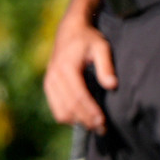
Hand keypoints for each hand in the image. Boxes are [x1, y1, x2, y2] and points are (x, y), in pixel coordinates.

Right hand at [43, 6, 116, 134]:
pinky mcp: (48, 86)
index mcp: (66, 67)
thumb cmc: (88, 39)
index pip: (78, 96)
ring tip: (94, 125)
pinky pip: (56, 108)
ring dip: (77, 121)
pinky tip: (82, 117)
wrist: (69, 30)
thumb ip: (106, 66)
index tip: (103, 122)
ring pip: (60, 111)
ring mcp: (49, 81)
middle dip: (86, 121)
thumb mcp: (101, 47)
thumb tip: (112, 85)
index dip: (90, 112)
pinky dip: (68, 116)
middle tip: (102, 129)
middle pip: (69, 107)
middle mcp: (54, 76)